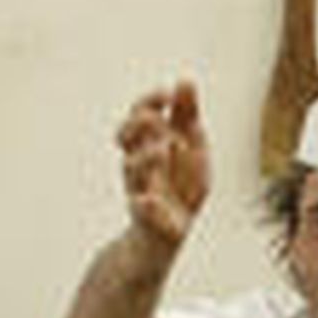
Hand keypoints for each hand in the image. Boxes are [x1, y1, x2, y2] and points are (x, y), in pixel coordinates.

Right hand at [117, 81, 210, 250]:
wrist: (166, 238)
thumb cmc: (179, 189)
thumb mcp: (192, 148)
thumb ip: (188, 116)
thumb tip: (184, 79)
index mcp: (150, 145)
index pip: (140, 114)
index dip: (149, 101)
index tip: (166, 94)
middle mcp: (140, 165)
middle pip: (126, 136)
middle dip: (140, 124)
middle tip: (159, 121)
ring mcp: (141, 191)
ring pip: (131, 169)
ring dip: (147, 157)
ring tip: (165, 150)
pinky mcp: (147, 220)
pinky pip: (140, 210)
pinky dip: (146, 204)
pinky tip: (153, 198)